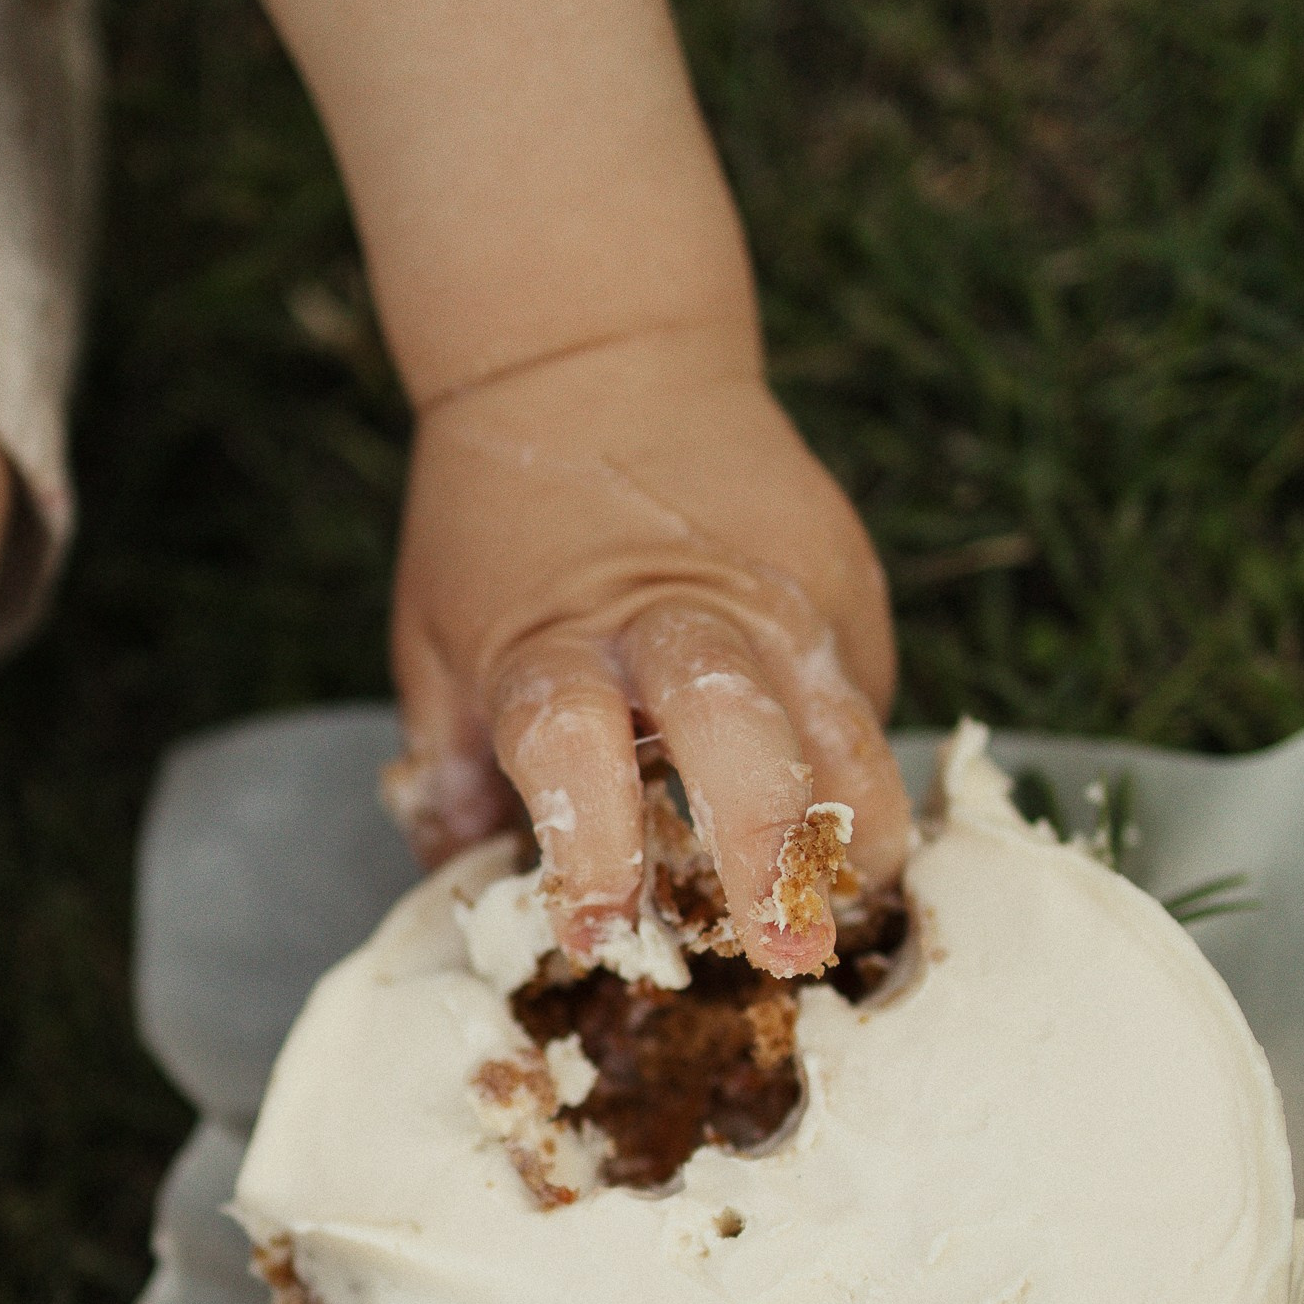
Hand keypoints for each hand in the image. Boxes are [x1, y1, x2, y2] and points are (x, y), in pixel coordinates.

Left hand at [387, 324, 907, 977]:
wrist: (595, 356)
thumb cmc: (499, 525)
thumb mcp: (435, 637)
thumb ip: (452, 769)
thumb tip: (464, 891)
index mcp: (555, 638)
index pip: (568, 744)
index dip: (588, 844)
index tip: (597, 928)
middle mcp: (676, 616)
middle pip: (737, 731)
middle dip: (766, 848)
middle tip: (782, 947)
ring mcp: (776, 594)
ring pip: (845, 728)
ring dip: (854, 829)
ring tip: (849, 904)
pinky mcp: (844, 584)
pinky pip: (868, 702)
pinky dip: (865, 776)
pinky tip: (854, 832)